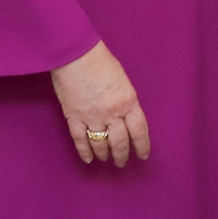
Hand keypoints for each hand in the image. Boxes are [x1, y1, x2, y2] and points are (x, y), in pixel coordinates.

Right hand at [50, 41, 150, 167]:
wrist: (75, 56)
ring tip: (106, 159)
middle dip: (122, 154)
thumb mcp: (123, 81)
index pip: (139, 130)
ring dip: (104, 154)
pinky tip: (89, 159)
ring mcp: (92, 117)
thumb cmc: (101, 62)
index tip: (143, 155)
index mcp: (128, 102)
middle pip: (120, 141)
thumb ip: (126, 100)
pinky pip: (80, 139)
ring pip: (101, 143)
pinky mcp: (74, 117)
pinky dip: (84, 151)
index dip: (142, 145)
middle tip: (122, 162)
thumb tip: (125, 115)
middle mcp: (112, 113)